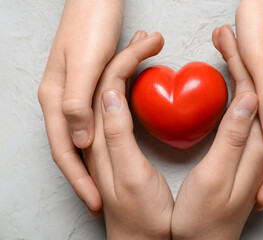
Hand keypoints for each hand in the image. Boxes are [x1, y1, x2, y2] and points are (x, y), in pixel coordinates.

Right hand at [38, 0, 123, 215]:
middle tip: (99, 200)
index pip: (64, 150)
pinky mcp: (85, 85)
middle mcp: (60, 100)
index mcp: (57, 99)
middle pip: (70, 148)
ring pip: (82, 135)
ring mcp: (71, 93)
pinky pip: (92, 117)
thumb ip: (76, 103)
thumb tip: (77, 141)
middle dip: (85, 176)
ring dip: (93, 157)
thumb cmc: (91, 25)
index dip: (79, 178)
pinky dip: (101, 134)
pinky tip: (109, 143)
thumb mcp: (85, 64)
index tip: (94, 202)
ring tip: (103, 181)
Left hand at [83, 31, 172, 239]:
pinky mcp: (116, 146)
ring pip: (110, 92)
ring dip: (126, 68)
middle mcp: (96, 135)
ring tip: (145, 51)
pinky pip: (117, 107)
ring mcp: (106, 140)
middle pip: (105, 83)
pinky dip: (128, 86)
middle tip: (150, 40)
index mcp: (96, 139)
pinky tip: (137, 84)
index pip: (105, 86)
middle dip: (127, 56)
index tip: (150, 44)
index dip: (127, 59)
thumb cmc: (141, 215)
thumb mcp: (130, 175)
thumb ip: (116, 136)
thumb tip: (110, 94)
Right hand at [171, 26, 262, 239]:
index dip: (241, 64)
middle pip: (255, 92)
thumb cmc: (204, 217)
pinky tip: (230, 90)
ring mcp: (250, 150)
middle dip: (242, 61)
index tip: (227, 40)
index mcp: (255, 148)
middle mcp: (258, 146)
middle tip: (225, 37)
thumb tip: (249, 101)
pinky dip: (237, 93)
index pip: (254, 94)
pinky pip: (244, 115)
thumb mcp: (217, 178)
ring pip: (251, 101)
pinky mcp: (240, 156)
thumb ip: (235, 140)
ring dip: (241, 74)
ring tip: (226, 52)